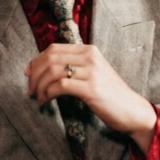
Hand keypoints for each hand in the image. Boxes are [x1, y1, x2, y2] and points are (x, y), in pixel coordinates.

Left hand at [26, 43, 156, 151]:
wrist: (132, 110)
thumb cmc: (109, 95)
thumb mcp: (91, 74)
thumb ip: (73, 67)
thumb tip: (41, 70)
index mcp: (89, 50)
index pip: (54, 48)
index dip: (37, 60)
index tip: (28, 74)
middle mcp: (90, 57)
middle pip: (50, 58)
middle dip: (35, 74)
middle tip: (30, 88)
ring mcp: (92, 71)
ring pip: (53, 71)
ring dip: (40, 85)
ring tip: (37, 97)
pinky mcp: (91, 88)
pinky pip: (60, 86)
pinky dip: (48, 94)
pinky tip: (45, 102)